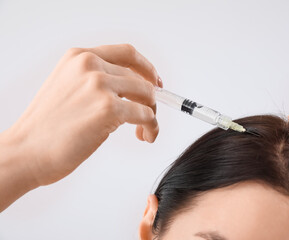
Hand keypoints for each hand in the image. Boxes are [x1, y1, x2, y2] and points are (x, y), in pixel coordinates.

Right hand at [1, 44, 161, 186]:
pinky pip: (146, 115)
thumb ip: (95, 82)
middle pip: (140, 79)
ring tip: (145, 131)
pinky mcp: (108, 108)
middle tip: (148, 116)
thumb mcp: (68, 88)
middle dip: (150, 100)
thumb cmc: (46, 128)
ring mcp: (99, 85)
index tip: (156, 82)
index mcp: (79, 57)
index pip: (127, 53)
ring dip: (152, 115)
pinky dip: (152, 126)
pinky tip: (146, 136)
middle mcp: (90, 65)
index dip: (147, 68)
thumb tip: (131, 92)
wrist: (26, 151)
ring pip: (147, 95)